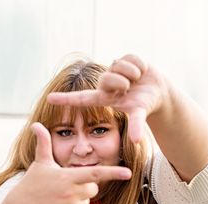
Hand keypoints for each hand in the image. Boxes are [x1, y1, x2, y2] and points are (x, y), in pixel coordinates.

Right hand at [5, 123, 131, 203]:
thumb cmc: (32, 183)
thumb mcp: (40, 163)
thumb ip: (43, 143)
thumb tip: (35, 124)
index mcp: (68, 177)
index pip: (95, 174)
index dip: (113, 173)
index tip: (129, 173)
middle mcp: (72, 193)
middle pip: (93, 188)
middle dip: (84, 185)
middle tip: (66, 185)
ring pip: (86, 201)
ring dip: (77, 198)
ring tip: (58, 197)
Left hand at [47, 54, 167, 142]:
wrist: (158, 91)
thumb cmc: (144, 104)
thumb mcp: (138, 114)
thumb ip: (136, 126)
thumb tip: (136, 141)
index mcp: (103, 97)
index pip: (81, 98)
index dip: (66, 99)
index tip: (49, 100)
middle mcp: (105, 83)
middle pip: (107, 78)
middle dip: (122, 83)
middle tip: (130, 88)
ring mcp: (113, 70)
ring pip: (120, 66)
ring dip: (134, 74)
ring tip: (137, 81)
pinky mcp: (123, 58)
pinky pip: (131, 58)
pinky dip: (141, 66)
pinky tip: (141, 72)